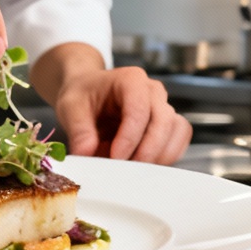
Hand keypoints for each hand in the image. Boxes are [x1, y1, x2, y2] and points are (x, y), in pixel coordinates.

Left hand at [42, 49, 191, 164]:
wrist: (89, 93)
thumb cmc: (84, 95)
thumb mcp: (71, 107)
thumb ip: (79, 130)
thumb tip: (86, 153)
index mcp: (130, 80)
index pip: (139, 110)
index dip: (130, 138)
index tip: (115, 158)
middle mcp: (152, 91)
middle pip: (164, 121)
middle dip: (147, 150)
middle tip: (126, 169)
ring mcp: (163, 106)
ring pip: (177, 131)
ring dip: (159, 155)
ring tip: (133, 168)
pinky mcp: (168, 124)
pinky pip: (179, 141)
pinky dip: (165, 157)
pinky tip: (143, 165)